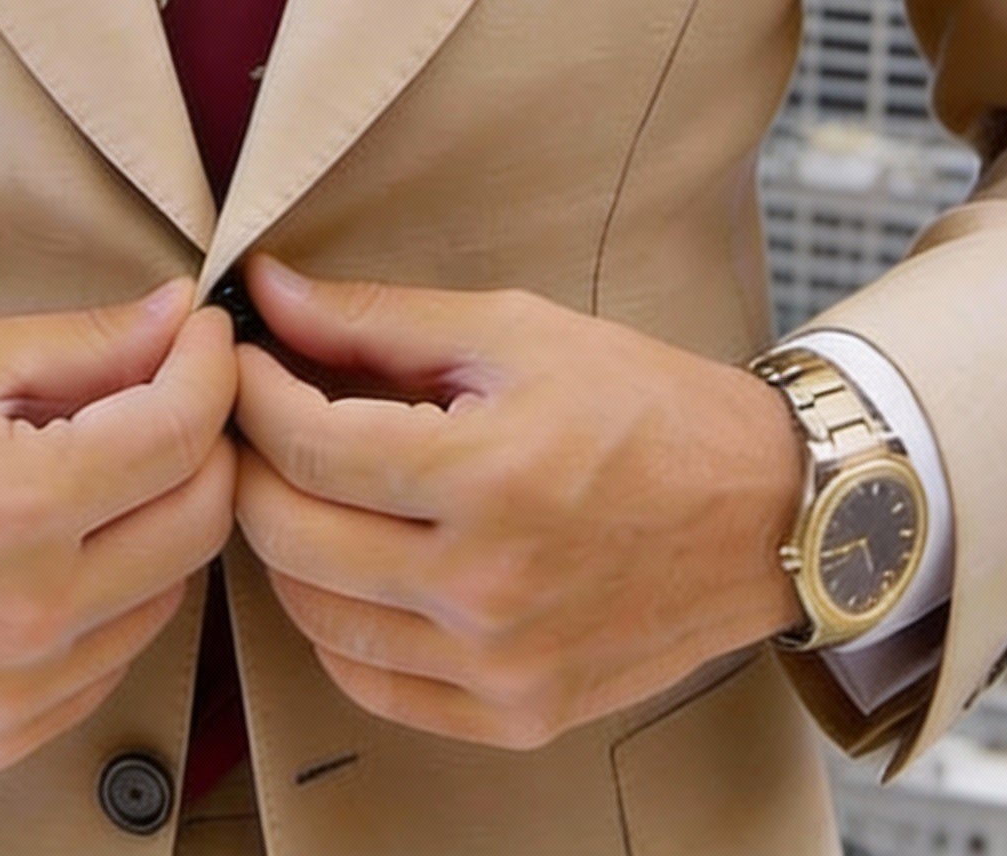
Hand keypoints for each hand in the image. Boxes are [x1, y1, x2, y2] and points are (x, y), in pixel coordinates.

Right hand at [0, 281, 236, 771]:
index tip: (202, 336)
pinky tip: (65, 544)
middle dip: (205, 439)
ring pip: (170, 591)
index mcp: (16, 507)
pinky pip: (114, 655)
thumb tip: (178, 318)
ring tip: (103, 466)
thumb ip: (83, 343)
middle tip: (170, 391)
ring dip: (162, 517)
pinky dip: (116, 592)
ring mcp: (19, 691)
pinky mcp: (2, 736)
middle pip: (202, 519)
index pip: (181, 433)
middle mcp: (31, 615)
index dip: (210, 367)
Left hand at [231, 256, 805, 750]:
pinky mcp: (516, 714)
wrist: (763, 511)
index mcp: (488, 478)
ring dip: (284, 543)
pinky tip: (349, 564)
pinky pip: (370, 685)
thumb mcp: (513, 331)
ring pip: (314, 616)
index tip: (242, 358)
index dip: (251, 392)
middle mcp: (487, 587)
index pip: (306, 444)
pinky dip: (335, 625)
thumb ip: (377, 319)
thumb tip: (268, 292)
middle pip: (290, 535)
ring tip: (301, 483)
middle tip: (255, 416)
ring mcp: (500, 665)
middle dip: (250, 463)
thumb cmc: (644, 406)